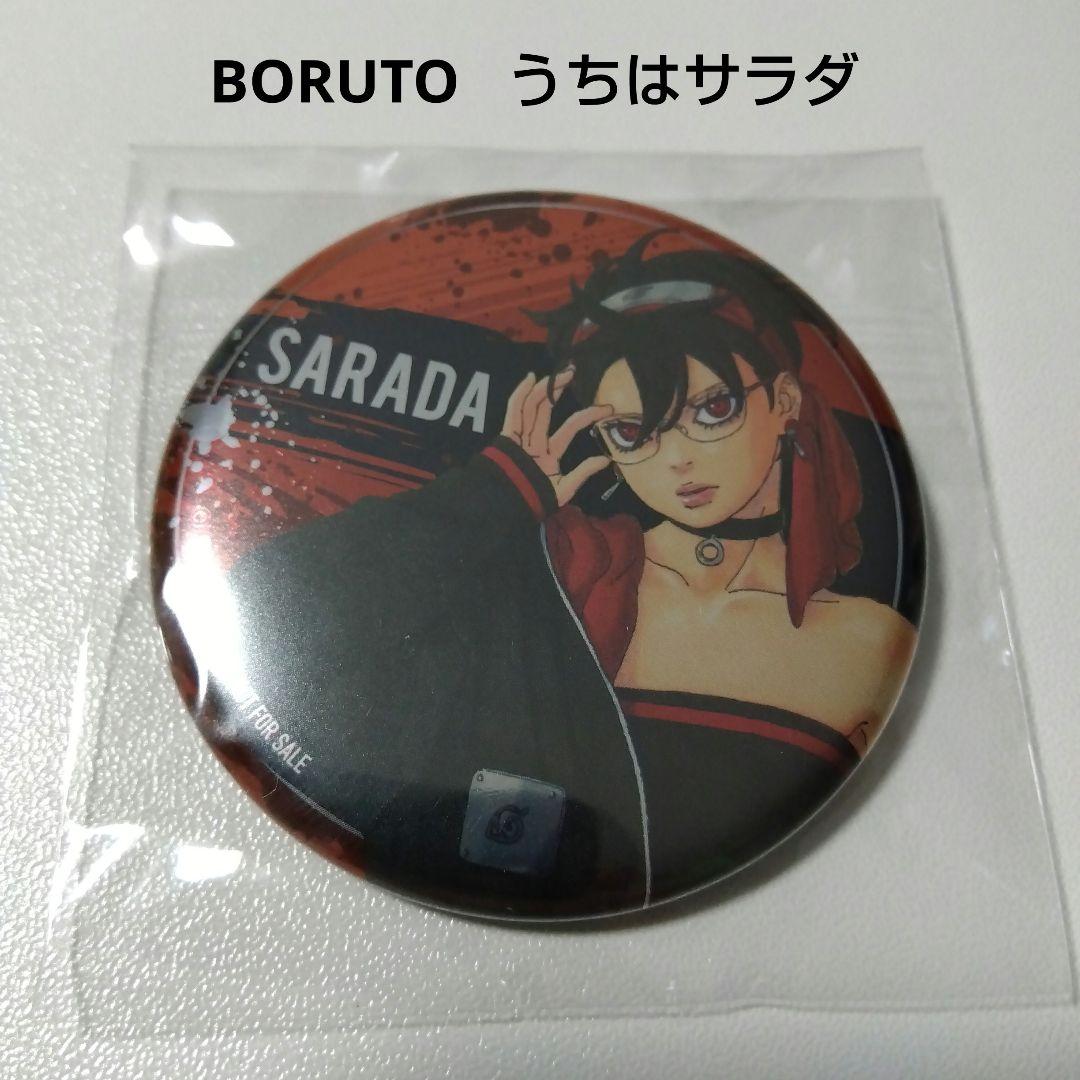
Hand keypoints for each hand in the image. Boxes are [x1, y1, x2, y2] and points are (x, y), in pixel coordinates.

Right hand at [500, 367, 613, 506]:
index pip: (569, 427)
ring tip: (560, 373)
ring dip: (544, 388)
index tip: (606, 408)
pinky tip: (531, 378)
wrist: (511, 508)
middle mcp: (534, 442)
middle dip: (559, 389)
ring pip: (532, 406)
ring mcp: (521, 438)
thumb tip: (606, 460)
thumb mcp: (564, 488)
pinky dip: (520, 394)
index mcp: (548, 453)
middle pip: (546, 410)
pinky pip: (514, 412)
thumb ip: (582, 473)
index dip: (587, 416)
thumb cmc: (537, 501)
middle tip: (573, 372)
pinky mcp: (508, 436)